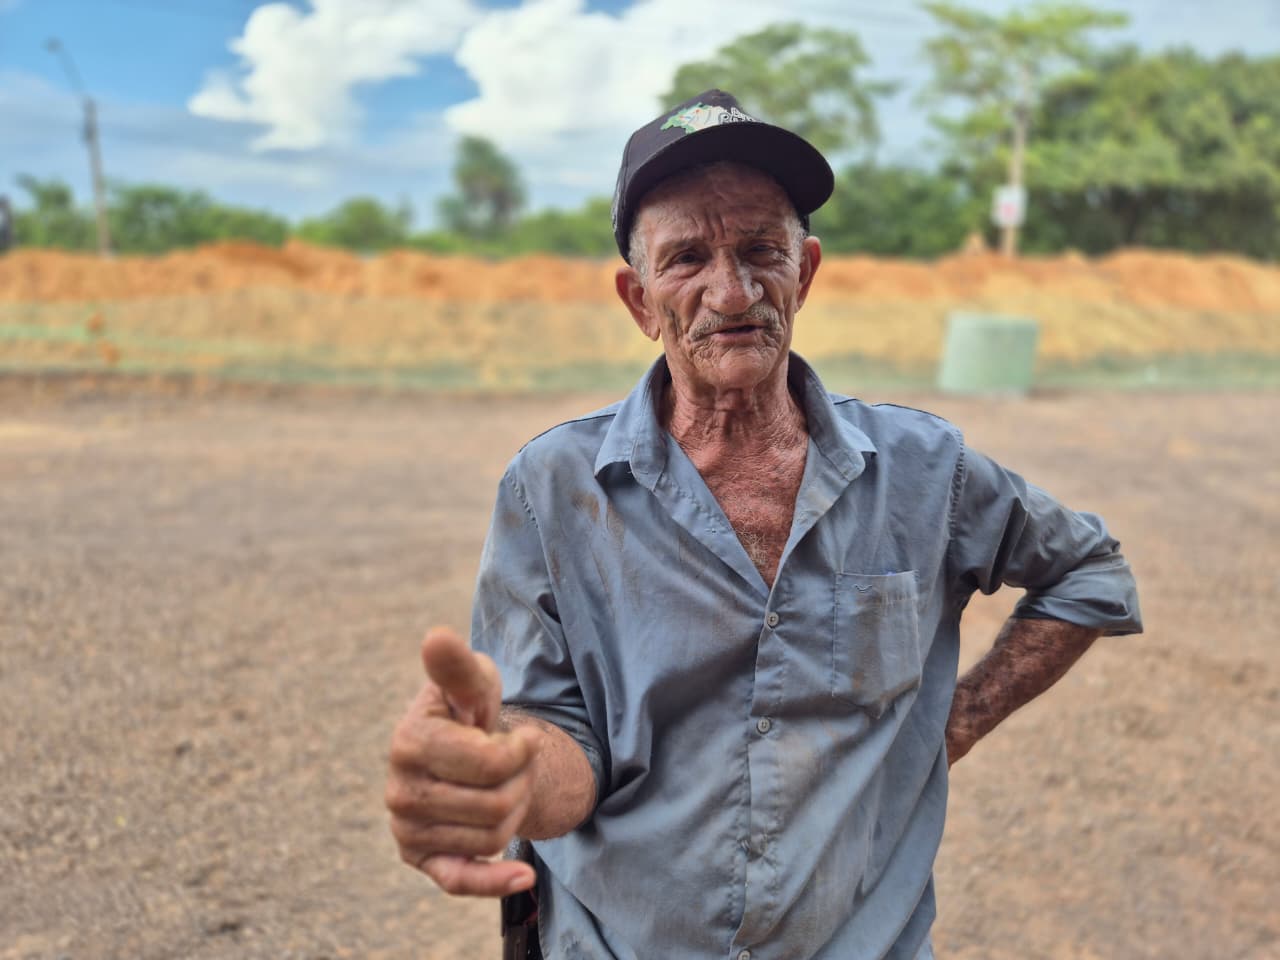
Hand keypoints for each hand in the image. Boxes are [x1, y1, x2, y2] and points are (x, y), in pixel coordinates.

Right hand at [385, 626, 538, 895]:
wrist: (461, 753)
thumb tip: (436, 637)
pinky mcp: (420, 860)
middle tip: (515, 765)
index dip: (522, 751)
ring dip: (515, 812)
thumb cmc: (470, 713)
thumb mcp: (471, 683)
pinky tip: (525, 875)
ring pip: (493, 837)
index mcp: (409, 741)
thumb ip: (458, 666)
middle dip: (522, 782)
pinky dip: (494, 882)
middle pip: (497, 804)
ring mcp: (406, 829)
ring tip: (504, 788)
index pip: (492, 764)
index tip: (522, 738)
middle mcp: (399, 790)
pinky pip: (460, 882)